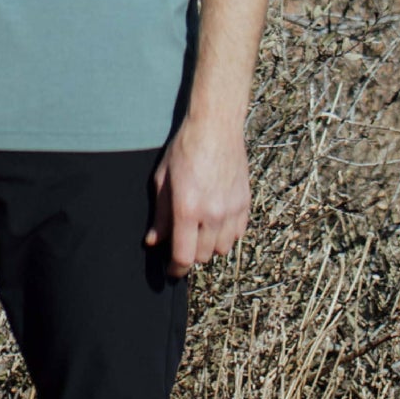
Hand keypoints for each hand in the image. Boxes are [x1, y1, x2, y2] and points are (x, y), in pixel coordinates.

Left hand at [144, 115, 250, 278]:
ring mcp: (232, 209)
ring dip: (209, 247)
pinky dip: (226, 235)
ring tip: (199, 233)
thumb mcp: (163, 180)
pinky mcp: (245, 203)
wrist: (216, 127)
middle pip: (203, 256)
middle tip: (181, 245)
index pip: (184, 256)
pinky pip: (238, 234)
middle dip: (190, 256)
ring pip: (222, 248)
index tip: (171, 271)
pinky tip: (216, 223)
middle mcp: (212, 213)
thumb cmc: (185, 149)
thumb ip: (160, 215)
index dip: (175, 269)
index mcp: (187, 208)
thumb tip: (154, 241)